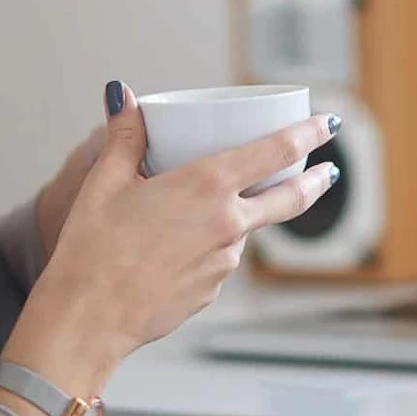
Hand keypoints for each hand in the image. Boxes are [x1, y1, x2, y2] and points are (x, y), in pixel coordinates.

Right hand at [20, 82, 340, 376]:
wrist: (87, 319)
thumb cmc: (92, 249)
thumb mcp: (105, 182)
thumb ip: (123, 136)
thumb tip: (122, 96)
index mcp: (206, 187)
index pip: (276, 152)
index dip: (307, 134)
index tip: (328, 124)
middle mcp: (226, 224)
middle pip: (288, 199)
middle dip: (315, 182)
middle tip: (329, 172)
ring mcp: (224, 262)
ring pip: (243, 230)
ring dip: (235, 218)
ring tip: (186, 217)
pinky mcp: (212, 291)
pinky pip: (219, 259)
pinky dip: (208, 247)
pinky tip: (169, 251)